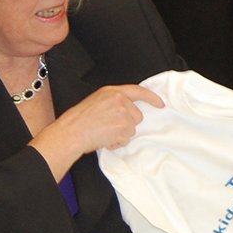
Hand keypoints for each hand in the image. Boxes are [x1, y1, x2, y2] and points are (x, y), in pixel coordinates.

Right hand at [30, 84, 163, 179]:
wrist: (71, 132)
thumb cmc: (79, 120)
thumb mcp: (97, 101)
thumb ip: (114, 102)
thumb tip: (128, 110)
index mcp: (112, 91)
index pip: (138, 91)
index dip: (151, 97)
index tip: (161, 103)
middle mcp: (120, 100)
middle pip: (137, 116)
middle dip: (127, 124)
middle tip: (107, 126)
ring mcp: (123, 113)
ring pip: (132, 129)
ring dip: (120, 134)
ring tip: (103, 132)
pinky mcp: (124, 127)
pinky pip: (126, 139)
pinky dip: (116, 142)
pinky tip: (104, 138)